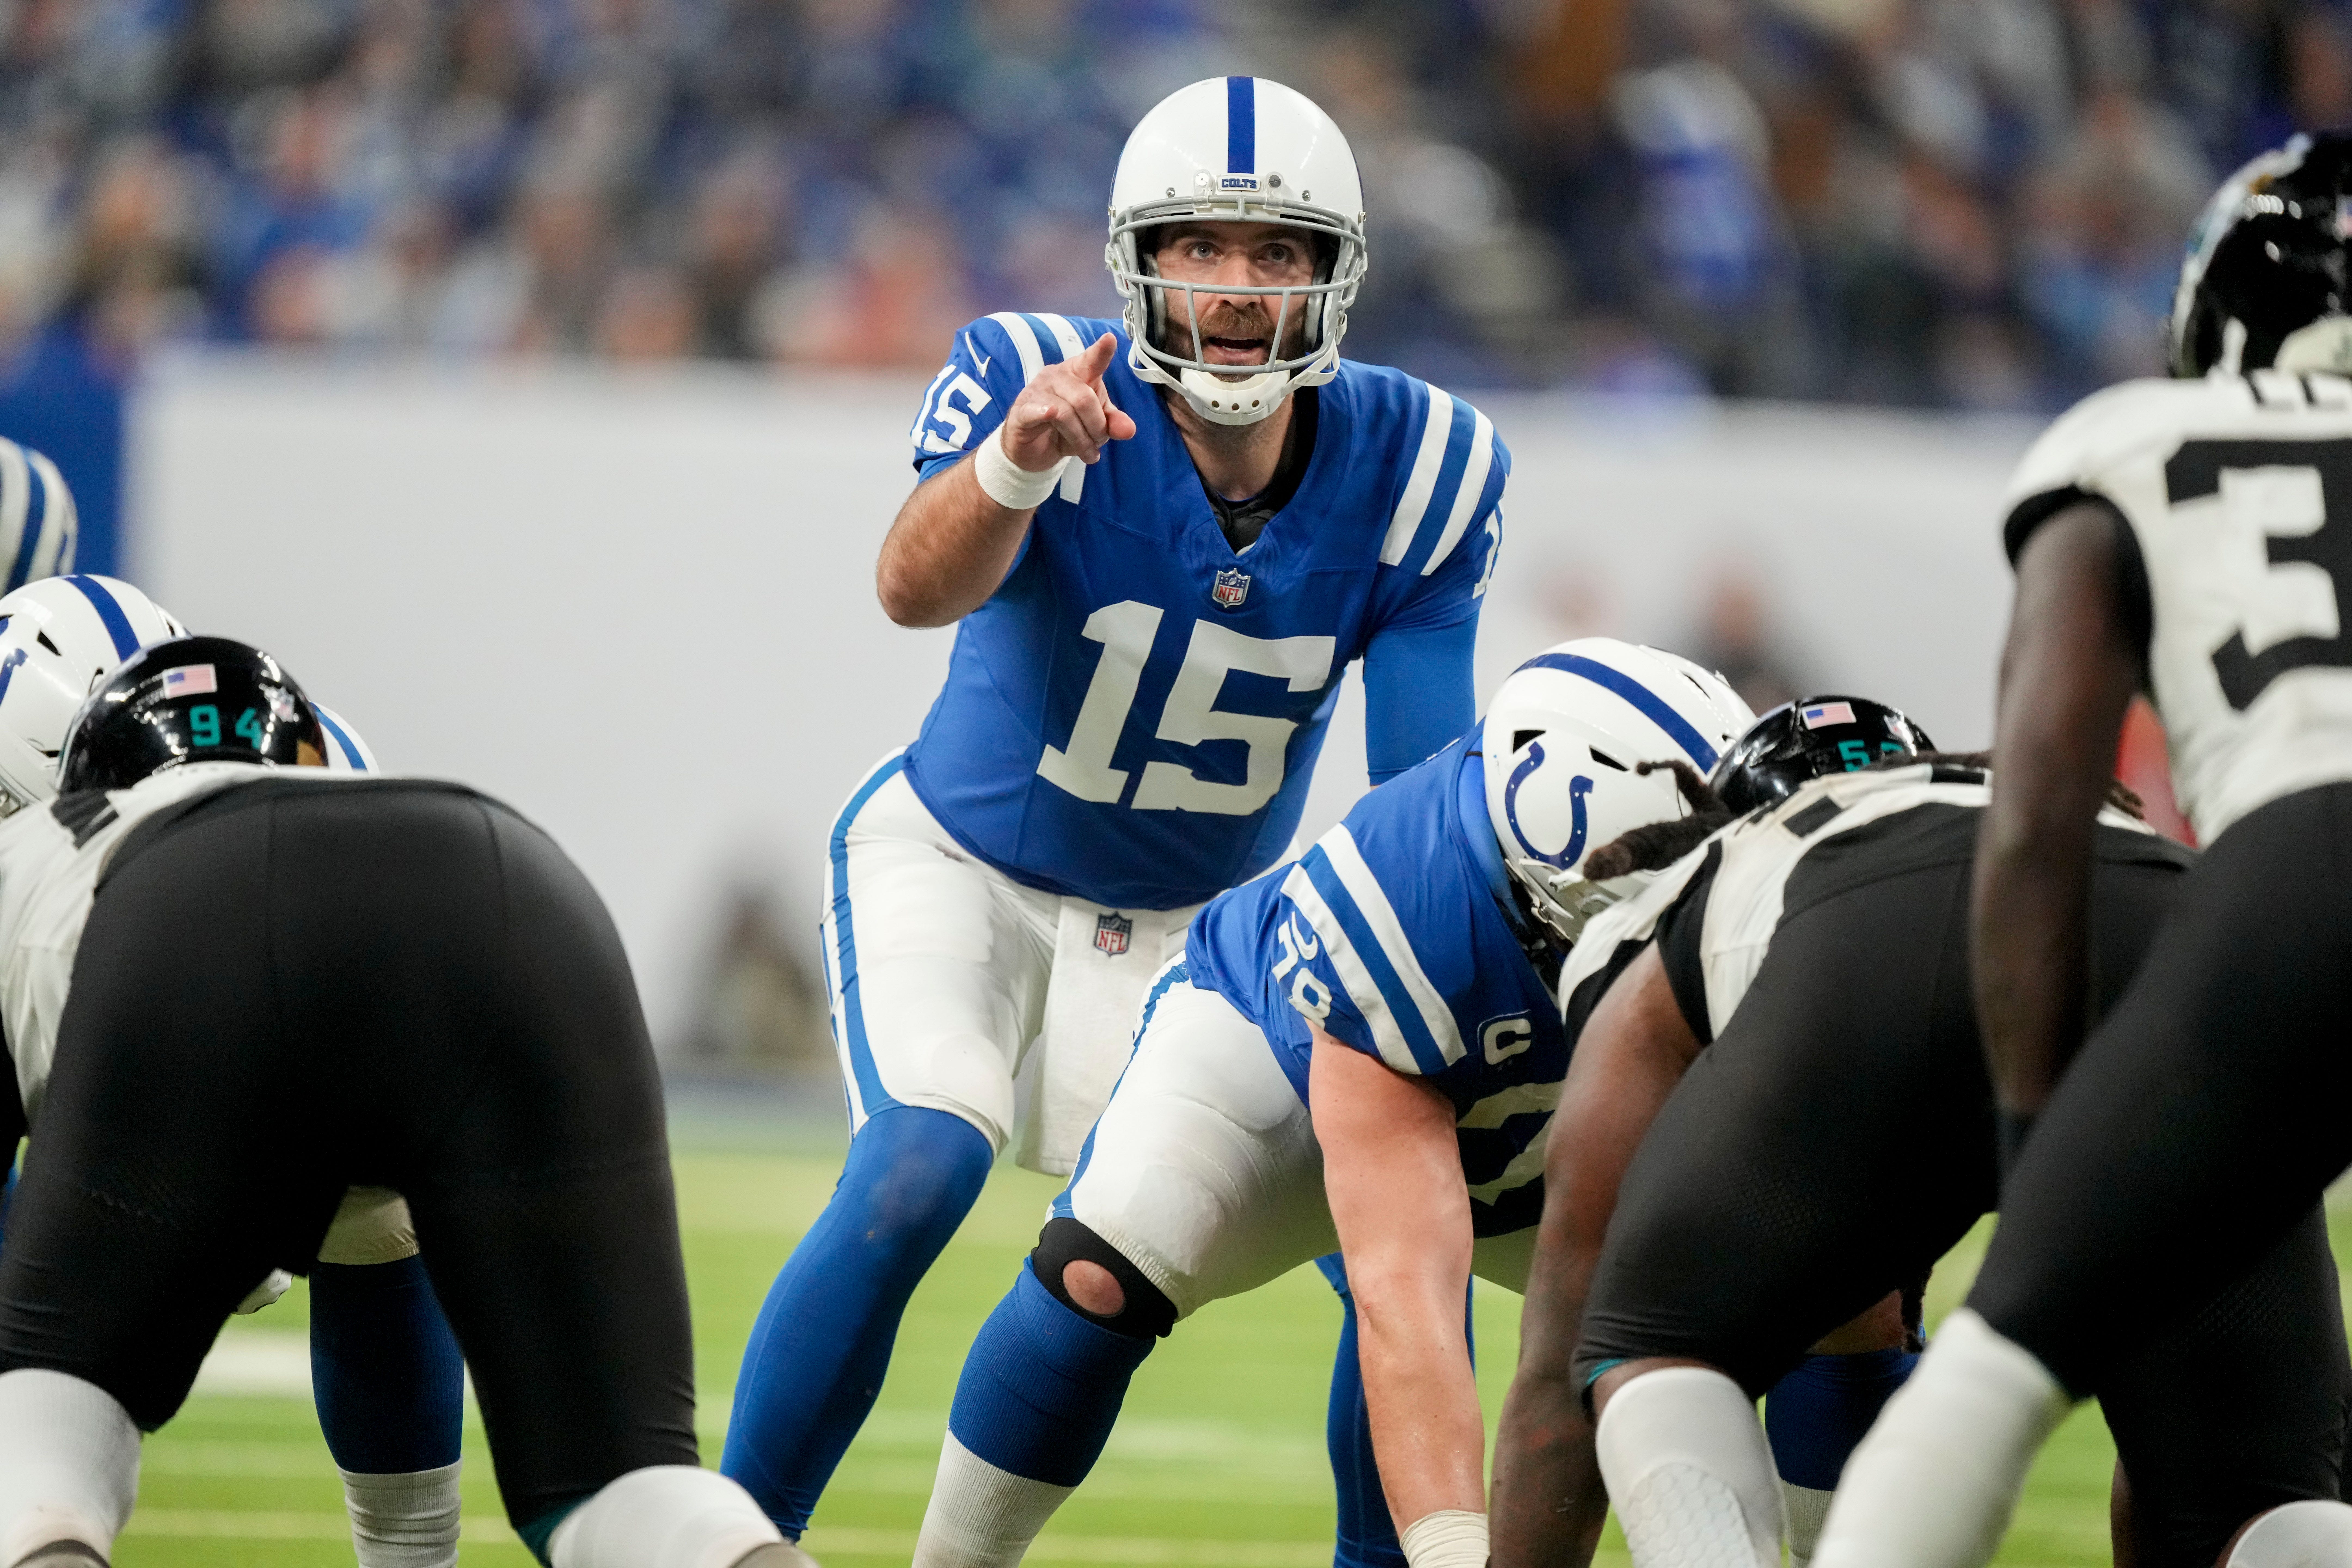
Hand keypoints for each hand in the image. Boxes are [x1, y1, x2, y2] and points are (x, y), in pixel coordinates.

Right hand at [1001, 334, 1138, 469]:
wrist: (1033, 449)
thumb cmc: (1067, 429)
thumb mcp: (1094, 426)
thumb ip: (1112, 423)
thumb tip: (1129, 429)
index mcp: (1078, 374)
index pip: (1091, 361)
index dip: (1101, 352)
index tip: (1110, 339)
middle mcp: (1056, 376)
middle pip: (1085, 399)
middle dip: (1097, 428)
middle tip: (1099, 444)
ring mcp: (1036, 391)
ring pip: (1065, 412)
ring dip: (1081, 440)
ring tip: (1088, 453)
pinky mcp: (1021, 410)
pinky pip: (1035, 411)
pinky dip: (1043, 413)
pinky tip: (1049, 416)